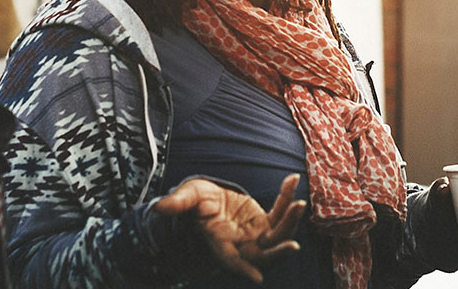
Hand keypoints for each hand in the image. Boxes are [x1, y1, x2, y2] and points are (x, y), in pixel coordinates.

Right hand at [153, 174, 306, 282]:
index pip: (230, 261)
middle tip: (293, 246)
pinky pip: (280, 213)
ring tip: (298, 203)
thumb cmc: (193, 204)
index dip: (242, 269)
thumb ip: (178, 203)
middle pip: (262, 256)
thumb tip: (159, 207)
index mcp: (218, 243)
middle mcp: (240, 244)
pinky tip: (292, 179)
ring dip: (289, 222)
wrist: (207, 202)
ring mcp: (255, 235)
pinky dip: (286, 198)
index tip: (258, 278)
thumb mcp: (187, 198)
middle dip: (277, 253)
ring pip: (277, 236)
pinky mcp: (265, 222)